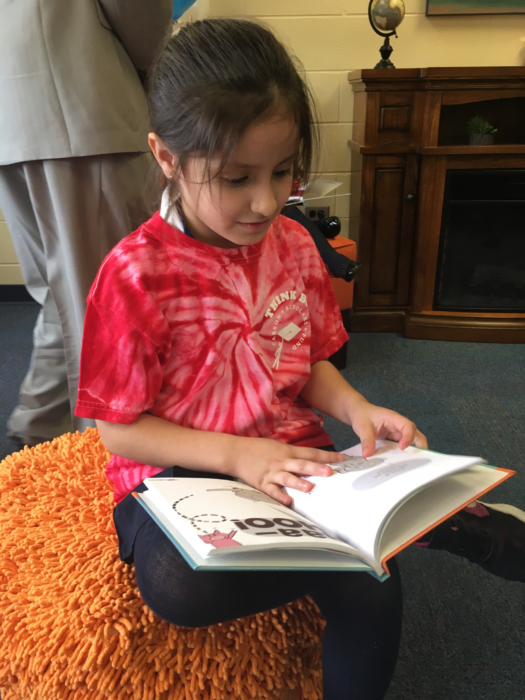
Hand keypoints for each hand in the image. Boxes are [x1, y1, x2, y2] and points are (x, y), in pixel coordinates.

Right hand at [227, 438, 346, 505]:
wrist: (235, 452)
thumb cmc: (258, 449)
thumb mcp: (277, 446)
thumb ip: (293, 454)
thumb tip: (311, 459)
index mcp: (288, 451)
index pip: (311, 453)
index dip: (326, 456)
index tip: (341, 459)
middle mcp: (282, 461)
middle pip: (302, 465)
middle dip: (316, 469)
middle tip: (330, 473)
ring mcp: (272, 472)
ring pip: (287, 478)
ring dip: (299, 482)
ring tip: (310, 488)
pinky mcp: (262, 482)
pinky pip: (272, 490)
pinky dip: (279, 495)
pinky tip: (288, 501)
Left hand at [349, 401, 427, 457]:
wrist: (359, 412)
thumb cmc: (362, 415)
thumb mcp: (362, 428)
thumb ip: (366, 440)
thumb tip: (367, 454)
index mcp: (394, 419)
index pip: (408, 426)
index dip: (408, 437)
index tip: (402, 448)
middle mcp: (399, 425)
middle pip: (416, 434)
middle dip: (420, 446)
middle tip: (419, 461)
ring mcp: (397, 432)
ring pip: (411, 441)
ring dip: (413, 451)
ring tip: (412, 464)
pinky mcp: (394, 438)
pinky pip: (402, 445)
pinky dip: (404, 453)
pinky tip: (400, 463)